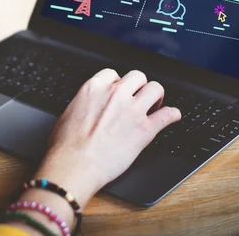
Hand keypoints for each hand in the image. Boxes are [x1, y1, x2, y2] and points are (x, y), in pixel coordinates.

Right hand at [35, 69, 180, 206]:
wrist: (76, 164)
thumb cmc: (66, 145)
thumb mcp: (68, 113)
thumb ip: (83, 104)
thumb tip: (86, 108)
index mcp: (94, 88)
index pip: (113, 74)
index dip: (118, 83)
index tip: (119, 91)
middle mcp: (115, 94)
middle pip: (138, 76)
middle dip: (139, 86)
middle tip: (138, 97)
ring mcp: (132, 110)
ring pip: (155, 89)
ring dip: (156, 96)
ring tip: (154, 105)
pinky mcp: (145, 129)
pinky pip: (168, 115)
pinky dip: (172, 115)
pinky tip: (172, 116)